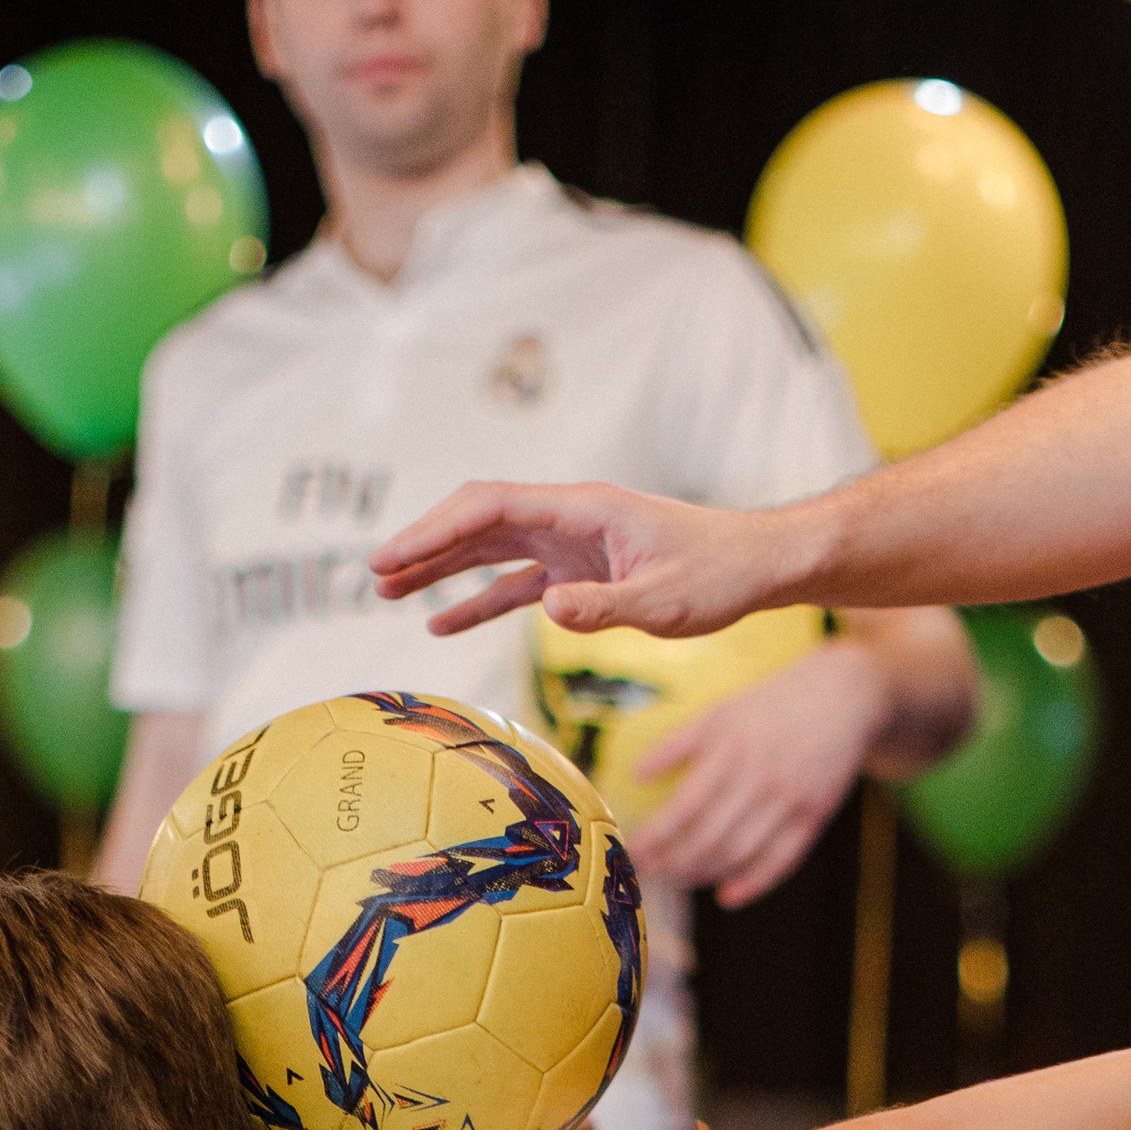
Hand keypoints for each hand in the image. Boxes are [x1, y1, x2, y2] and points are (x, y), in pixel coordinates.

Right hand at [368, 482, 801, 640]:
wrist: (757, 567)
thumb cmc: (719, 576)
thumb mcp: (665, 603)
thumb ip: (604, 607)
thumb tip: (546, 609)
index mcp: (583, 509)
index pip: (491, 508)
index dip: (435, 530)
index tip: (392, 557)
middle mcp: (568, 518)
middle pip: (478, 520)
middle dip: (424, 544)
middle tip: (373, 575)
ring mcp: (570, 544)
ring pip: (489, 548)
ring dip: (440, 568)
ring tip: (386, 592)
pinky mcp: (578, 572)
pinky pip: (514, 583)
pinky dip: (477, 600)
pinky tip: (440, 622)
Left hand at [627, 642, 892, 908]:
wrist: (842, 697)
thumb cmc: (771, 705)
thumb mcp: (721, 712)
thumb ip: (677, 743)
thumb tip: (634, 775)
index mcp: (732, 750)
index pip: (684, 808)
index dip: (656, 837)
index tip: (633, 851)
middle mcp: (761, 779)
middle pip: (709, 839)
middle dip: (674, 863)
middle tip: (651, 872)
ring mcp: (790, 801)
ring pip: (740, 855)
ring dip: (704, 875)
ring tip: (679, 879)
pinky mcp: (814, 817)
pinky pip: (781, 861)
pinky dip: (752, 884)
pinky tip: (726, 895)